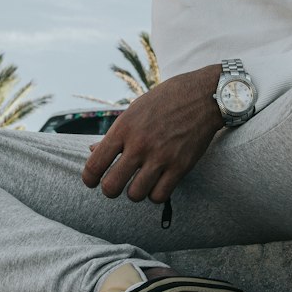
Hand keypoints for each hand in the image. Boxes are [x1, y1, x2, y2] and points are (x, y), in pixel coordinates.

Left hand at [81, 65, 222, 203]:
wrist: (203, 95)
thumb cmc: (165, 100)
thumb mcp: (134, 110)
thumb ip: (115, 134)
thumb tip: (93, 151)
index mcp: (124, 128)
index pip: (95, 165)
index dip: (89, 179)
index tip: (92, 181)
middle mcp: (140, 144)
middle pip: (111, 186)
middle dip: (110, 190)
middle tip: (115, 185)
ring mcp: (161, 156)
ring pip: (135, 195)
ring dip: (135, 193)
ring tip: (139, 183)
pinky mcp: (181, 166)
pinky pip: (159, 196)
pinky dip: (155, 194)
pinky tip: (157, 184)